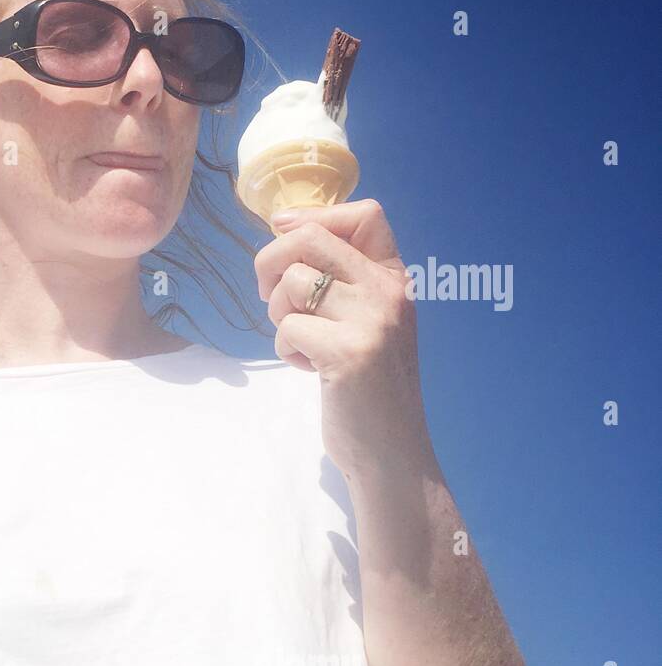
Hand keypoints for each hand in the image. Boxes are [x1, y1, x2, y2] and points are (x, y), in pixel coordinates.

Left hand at [254, 199, 436, 480]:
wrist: (391, 450)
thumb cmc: (368, 387)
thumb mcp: (365, 321)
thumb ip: (339, 281)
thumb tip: (283, 227)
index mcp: (395, 280)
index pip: (365, 215)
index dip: (315, 216)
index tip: (283, 233)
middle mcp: (389, 292)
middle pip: (311, 238)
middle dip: (271, 262)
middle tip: (269, 297)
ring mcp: (372, 320)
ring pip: (293, 284)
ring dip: (281, 316)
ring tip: (304, 344)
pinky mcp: (349, 352)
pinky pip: (288, 328)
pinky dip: (287, 351)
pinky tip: (311, 370)